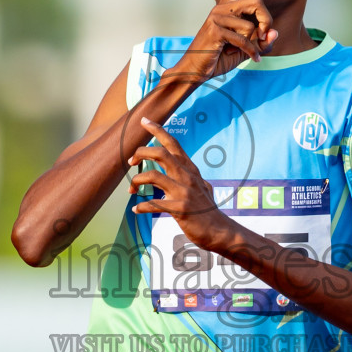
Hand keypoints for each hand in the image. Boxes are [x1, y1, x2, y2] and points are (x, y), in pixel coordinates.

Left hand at [129, 117, 234, 251]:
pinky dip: (142, 206)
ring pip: (153, 176)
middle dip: (141, 153)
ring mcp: (184, 192)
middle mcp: (187, 177)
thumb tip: (185, 170)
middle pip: (160, 154)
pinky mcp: (180, 209)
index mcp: (190, 170)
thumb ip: (191, 176)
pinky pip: (154, 204)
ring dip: (137, 181)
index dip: (157, 130)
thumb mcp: (202, 187)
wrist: (220, 231)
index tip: (144, 120)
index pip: (173, 144)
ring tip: (131, 190)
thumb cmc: (208, 211)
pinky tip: (136, 209)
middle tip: (131, 161)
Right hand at [176, 0, 278, 78]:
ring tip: (251, 52)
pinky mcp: (215, 29)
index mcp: (226, 7)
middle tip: (266, 35)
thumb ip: (261, 41)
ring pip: (251, 25)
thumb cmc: (220, 57)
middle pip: (256, 2)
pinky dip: (252, 52)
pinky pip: (244, 39)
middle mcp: (221, 7)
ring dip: (256, 43)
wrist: (196, 71)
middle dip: (266, 19)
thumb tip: (274, 32)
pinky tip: (254, 60)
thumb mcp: (246, 48)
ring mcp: (216, 17)